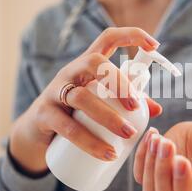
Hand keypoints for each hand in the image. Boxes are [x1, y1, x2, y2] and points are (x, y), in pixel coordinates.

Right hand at [10, 27, 161, 174]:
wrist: (35, 131)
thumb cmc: (74, 112)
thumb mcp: (99, 103)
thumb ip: (126, 103)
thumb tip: (157, 109)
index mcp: (88, 65)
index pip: (108, 39)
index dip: (132, 35)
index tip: (155, 44)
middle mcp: (71, 72)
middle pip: (95, 62)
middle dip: (119, 81)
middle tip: (136, 106)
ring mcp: (54, 91)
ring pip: (81, 97)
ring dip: (108, 117)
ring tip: (128, 135)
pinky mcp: (44, 114)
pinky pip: (67, 127)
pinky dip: (89, 142)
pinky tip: (107, 154)